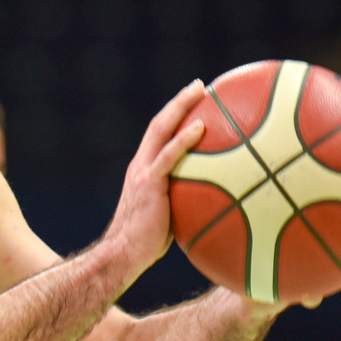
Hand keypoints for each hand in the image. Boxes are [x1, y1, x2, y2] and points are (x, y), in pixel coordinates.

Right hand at [104, 79, 209, 276]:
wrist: (124, 253)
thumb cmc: (146, 245)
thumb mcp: (168, 219)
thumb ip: (184, 204)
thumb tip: (216, 206)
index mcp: (143, 171)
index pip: (158, 136)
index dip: (174, 116)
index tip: (193, 102)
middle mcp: (140, 165)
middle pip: (159, 123)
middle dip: (179, 102)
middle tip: (200, 86)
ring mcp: (143, 172)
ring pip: (161, 130)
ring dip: (181, 106)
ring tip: (202, 91)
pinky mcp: (149, 183)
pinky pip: (169, 155)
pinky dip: (184, 138)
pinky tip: (202, 126)